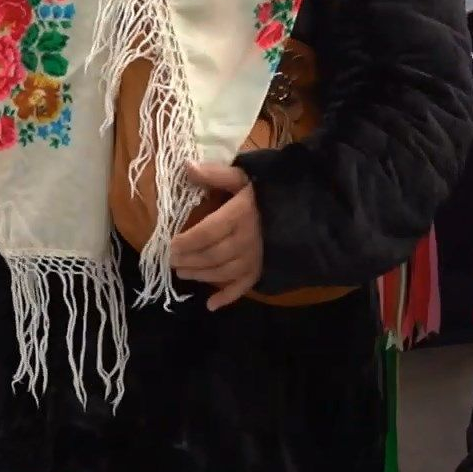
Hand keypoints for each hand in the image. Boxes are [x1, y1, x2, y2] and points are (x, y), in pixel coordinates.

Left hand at [169, 162, 263, 310]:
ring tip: (184, 274)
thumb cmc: (266, 190)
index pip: (207, 232)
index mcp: (240, 215)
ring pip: (224, 272)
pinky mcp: (263, 267)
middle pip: (212, 255)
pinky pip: (245, 286)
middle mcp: (248, 239)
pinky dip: (228, 297)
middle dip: (189, 260)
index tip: (170, 244)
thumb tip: (186, 166)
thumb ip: (215, 174)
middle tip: (172, 261)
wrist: (302, 206)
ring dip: (201, 275)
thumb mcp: (242, 176)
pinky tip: (210, 305)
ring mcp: (256, 256)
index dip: (187, 241)